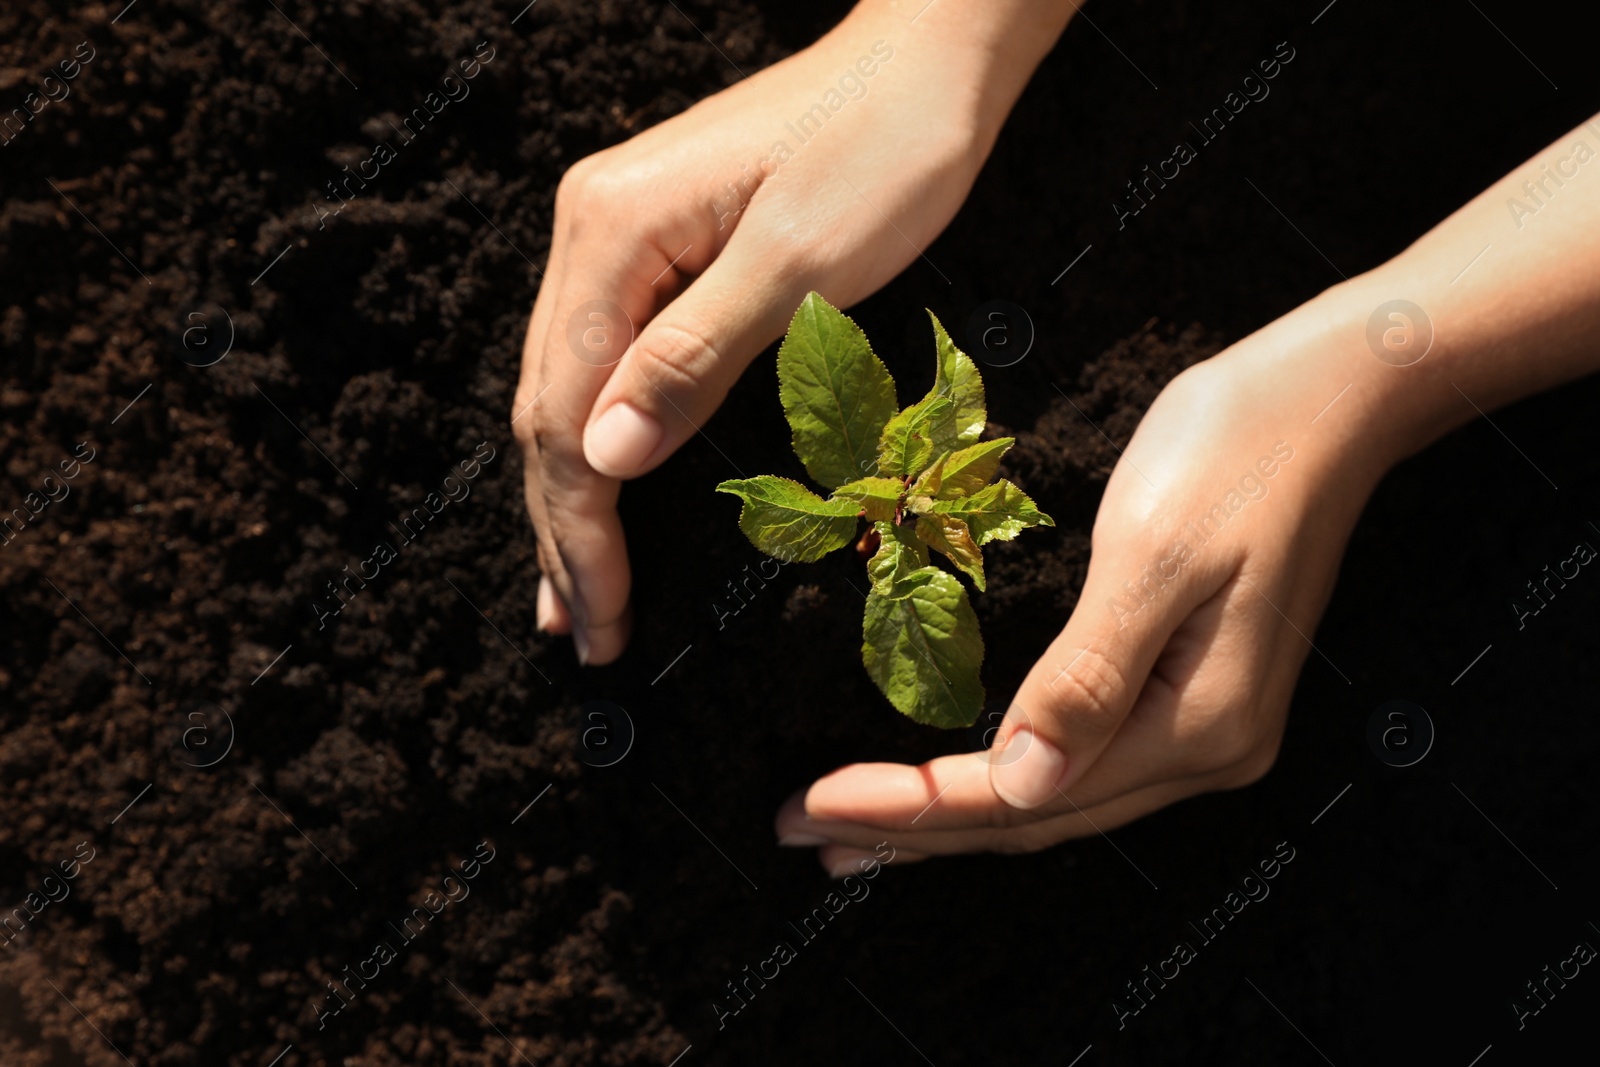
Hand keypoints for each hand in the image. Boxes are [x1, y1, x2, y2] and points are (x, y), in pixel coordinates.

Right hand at [509, 2, 1074, 662]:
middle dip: (564, 528)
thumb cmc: (886, 147)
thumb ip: (693, 359)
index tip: (603, 616)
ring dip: (574, 494)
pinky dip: (605, 437)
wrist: (929, 59)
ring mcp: (619, 232)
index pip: (564, 410)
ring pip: (569, 387)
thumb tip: (603, 460)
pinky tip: (606, 482)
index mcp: (613, 231)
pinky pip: (607, 357)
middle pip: (548, 404)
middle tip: (585, 631)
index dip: (579, 527)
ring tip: (575, 588)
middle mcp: (594, 230)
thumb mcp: (800, 264)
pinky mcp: (658, 242)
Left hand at [775, 310, 1390, 873]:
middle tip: (804, 832)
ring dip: (955, 817)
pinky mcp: (1197, 693)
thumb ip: (1086, 678)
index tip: (811, 806)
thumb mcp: (1151, 557)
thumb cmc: (1236, 453)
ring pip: (1056, 799)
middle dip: (915, 828)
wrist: (1329, 397)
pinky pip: (1083, 761)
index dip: (911, 806)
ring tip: (861, 831)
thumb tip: (1020, 785)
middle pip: (1036, 816)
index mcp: (1197, 724)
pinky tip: (962, 782)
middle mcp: (1208, 749)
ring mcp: (1208, 727)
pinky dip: (1008, 780)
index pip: (1022, 794)